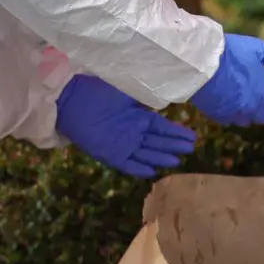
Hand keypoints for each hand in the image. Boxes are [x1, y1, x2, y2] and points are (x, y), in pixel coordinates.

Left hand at [55, 75, 195, 177]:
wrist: (71, 99)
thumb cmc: (98, 91)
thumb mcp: (125, 91)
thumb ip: (144, 97)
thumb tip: (164, 98)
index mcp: (138, 116)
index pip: (163, 127)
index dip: (177, 132)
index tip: (192, 137)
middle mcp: (133, 132)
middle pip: (158, 141)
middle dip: (174, 146)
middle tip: (190, 149)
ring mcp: (122, 144)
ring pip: (147, 154)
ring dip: (160, 158)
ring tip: (176, 161)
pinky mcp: (110, 154)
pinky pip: (128, 165)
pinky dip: (139, 169)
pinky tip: (151, 173)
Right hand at [190, 34, 263, 125]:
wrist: (200, 62)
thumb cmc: (233, 53)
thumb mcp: (261, 51)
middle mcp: (253, 109)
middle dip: (263, 107)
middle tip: (255, 93)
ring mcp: (235, 115)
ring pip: (246, 120)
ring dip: (246, 111)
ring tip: (239, 95)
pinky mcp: (218, 116)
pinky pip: (229, 119)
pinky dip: (230, 112)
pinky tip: (225, 98)